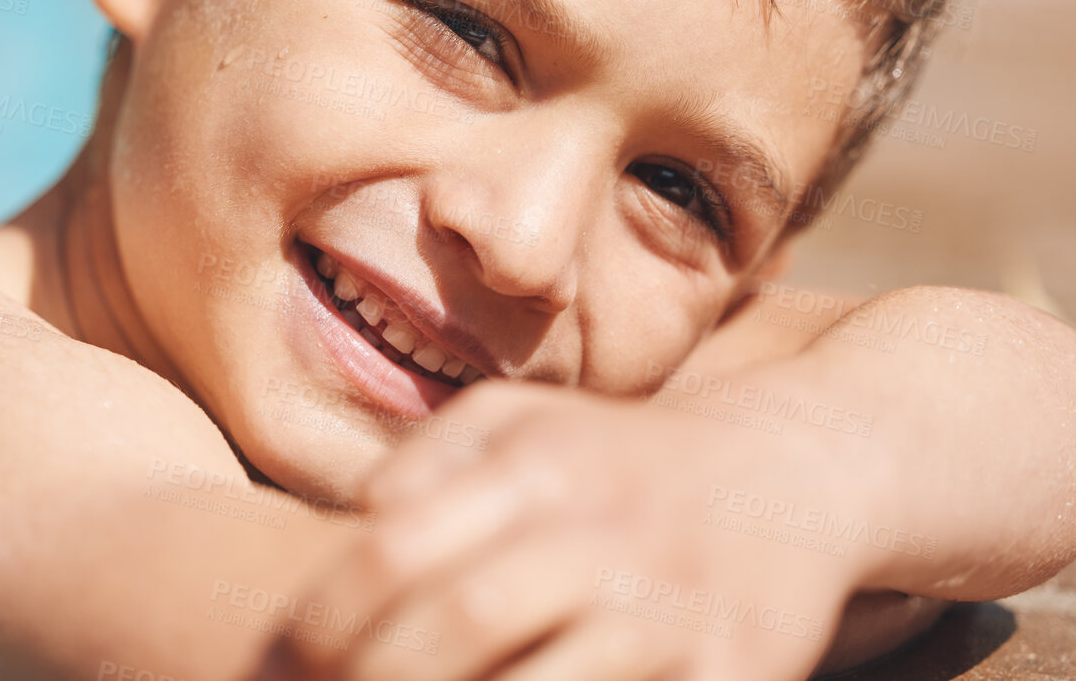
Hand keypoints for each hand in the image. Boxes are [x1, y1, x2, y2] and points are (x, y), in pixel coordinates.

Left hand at [260, 380, 879, 680]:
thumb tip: (355, 522)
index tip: (286, 656)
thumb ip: (430, 457)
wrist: (788, 476)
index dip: (328, 613)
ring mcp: (674, 609)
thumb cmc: (619, 457)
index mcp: (542, 464)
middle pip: (462, 621)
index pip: (401, 545)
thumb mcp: (525, 421)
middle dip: (377, 680)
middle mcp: (606, 529)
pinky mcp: (737, 670)